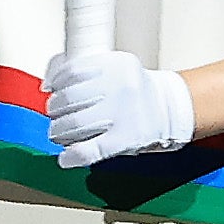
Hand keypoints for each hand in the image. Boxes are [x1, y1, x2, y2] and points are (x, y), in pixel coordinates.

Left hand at [45, 51, 198, 167]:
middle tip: (57, 113)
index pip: (71, 71)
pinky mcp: (125, 140)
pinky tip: (67, 157)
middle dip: (55, 109)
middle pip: (68, 99)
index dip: (55, 80)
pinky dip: (72, 156)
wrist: (173, 109)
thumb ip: (88, 70)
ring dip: (58, 131)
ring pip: (72, 124)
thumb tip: (49, 81)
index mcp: (117, 65)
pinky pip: (88, 150)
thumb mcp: (118, 68)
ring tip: (60, 132)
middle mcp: (119, 87)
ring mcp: (122, 114)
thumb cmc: (140, 91)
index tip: (50, 87)